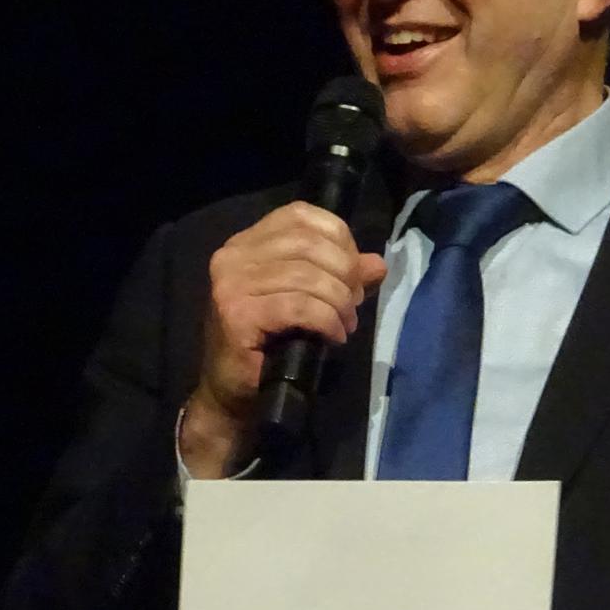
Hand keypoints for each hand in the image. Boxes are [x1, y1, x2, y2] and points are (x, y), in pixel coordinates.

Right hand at [182, 201, 386, 474]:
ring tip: (345, 325)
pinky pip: (300, 306)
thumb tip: (378, 264)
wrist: (231, 394)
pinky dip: (327, 321)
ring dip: (340, 303)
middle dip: (345, 275)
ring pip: (309, 276)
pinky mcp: (238, 314)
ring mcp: (231, 284)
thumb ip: (341, 278)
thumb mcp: (309, 301)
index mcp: (247, 242)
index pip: (302, 215)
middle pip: (310, 245)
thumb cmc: (268, 346)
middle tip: (353, 306)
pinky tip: (334, 337)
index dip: (340, 239)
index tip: (353, 275)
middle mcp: (233, 255)